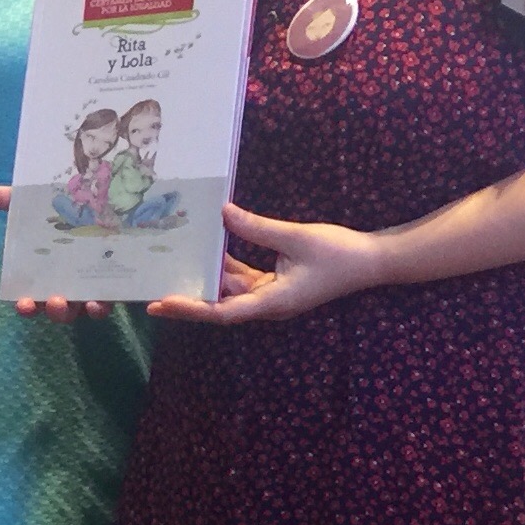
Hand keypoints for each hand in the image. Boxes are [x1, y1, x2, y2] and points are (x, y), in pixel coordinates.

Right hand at [0, 185, 112, 321]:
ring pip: (88, 309)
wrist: (117, 201)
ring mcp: (98, 284)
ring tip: (88, 304)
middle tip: (56, 302)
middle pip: (61, 308)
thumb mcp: (42, 205)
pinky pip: (118, 299)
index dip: (28, 305)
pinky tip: (109, 297)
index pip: (34, 295)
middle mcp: (72, 283)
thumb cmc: (71, 209)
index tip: (23, 305)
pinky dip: (113, 301)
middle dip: (55, 311)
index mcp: (51, 271)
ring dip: (84, 311)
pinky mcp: (123, 283)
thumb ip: (16, 202)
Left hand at [146, 203, 392, 323]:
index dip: (192, 308)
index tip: (162, 303)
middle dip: (187, 299)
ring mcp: (272, 295)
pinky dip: (226, 268)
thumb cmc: (340, 253)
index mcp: (273, 301)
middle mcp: (268, 304)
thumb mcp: (296, 237)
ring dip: (206, 280)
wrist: (373, 261)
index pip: (223, 311)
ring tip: (172, 269)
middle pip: (219, 305)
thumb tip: (223, 213)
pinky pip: (244, 280)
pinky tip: (208, 251)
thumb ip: (257, 228)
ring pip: (230, 291)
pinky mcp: (277, 284)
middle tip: (151, 292)